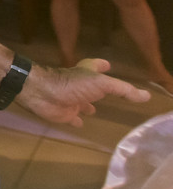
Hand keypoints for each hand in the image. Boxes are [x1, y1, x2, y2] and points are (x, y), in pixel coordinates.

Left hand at [17, 59, 150, 126]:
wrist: (42, 93)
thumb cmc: (72, 84)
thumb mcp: (102, 84)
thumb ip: (123, 90)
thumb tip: (147, 96)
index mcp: (86, 73)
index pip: (95, 65)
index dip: (100, 64)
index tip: (107, 64)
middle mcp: (78, 85)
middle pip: (88, 85)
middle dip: (95, 88)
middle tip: (105, 93)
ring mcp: (69, 99)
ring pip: (80, 102)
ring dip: (86, 105)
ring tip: (93, 110)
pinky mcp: (62, 113)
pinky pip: (70, 118)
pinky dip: (75, 121)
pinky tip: (80, 124)